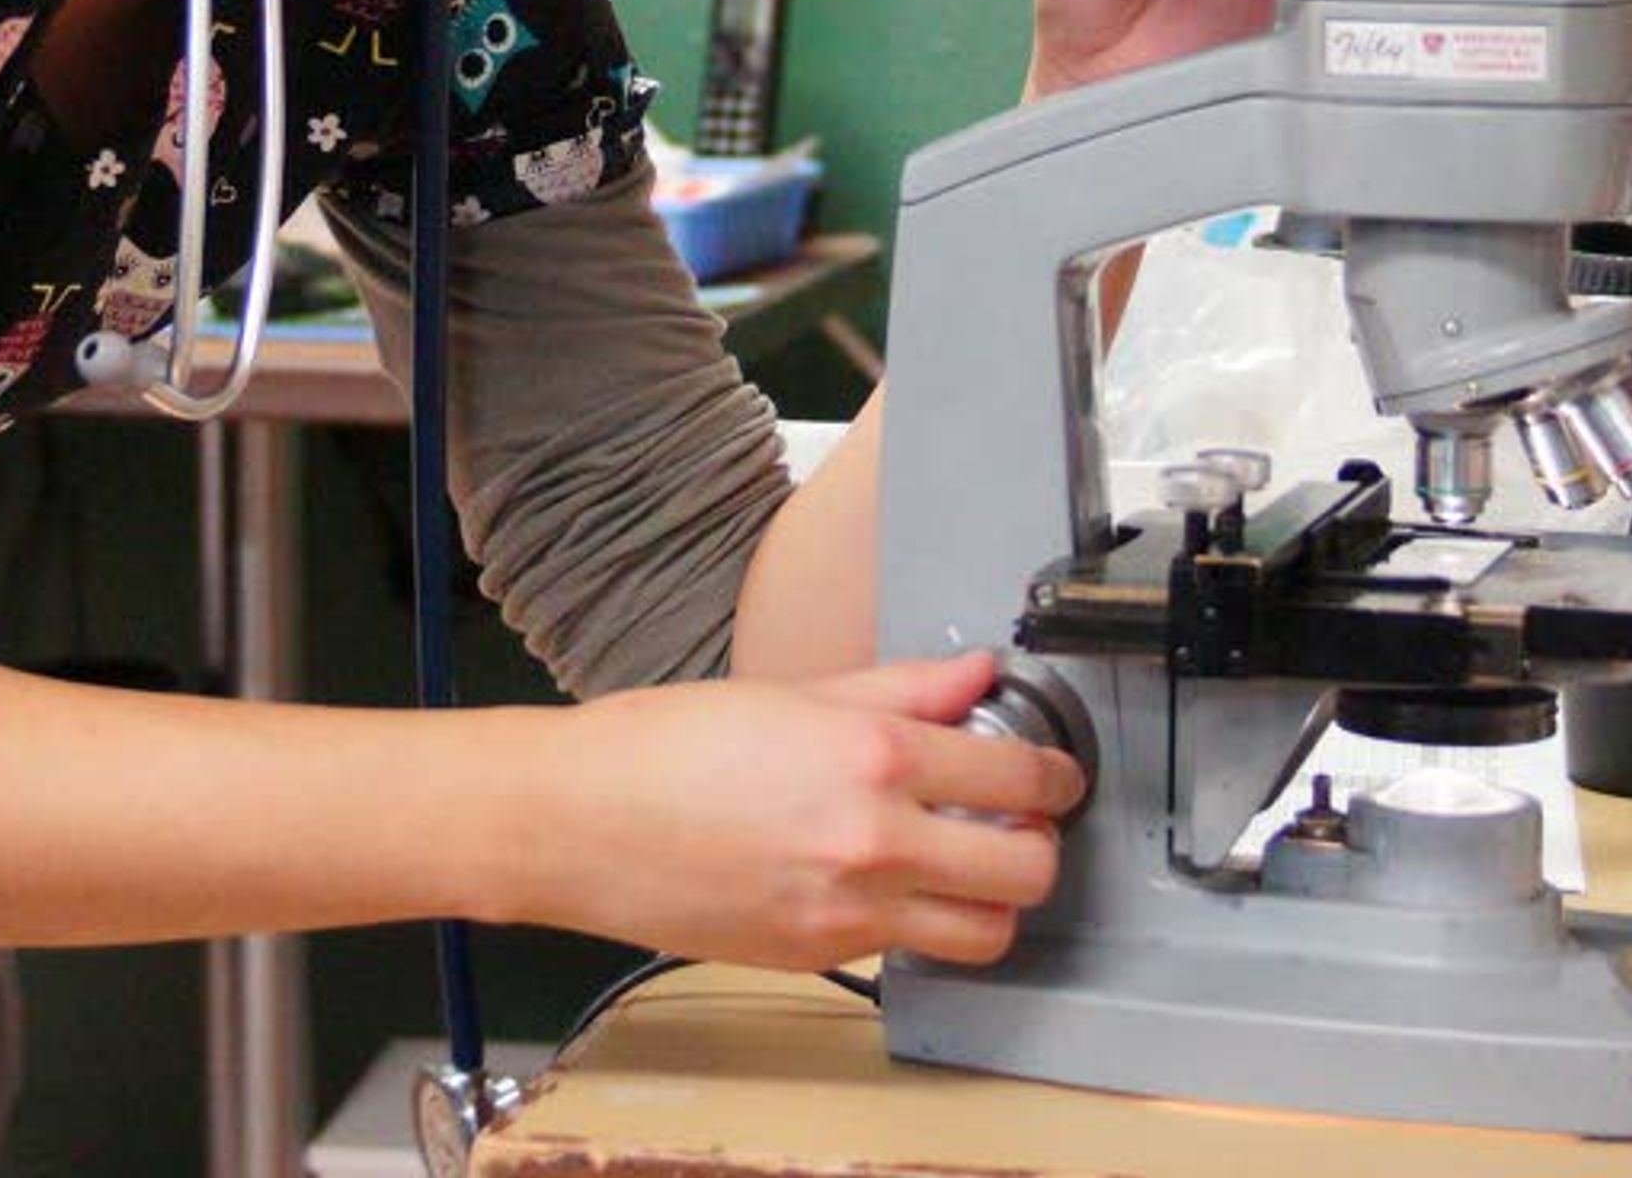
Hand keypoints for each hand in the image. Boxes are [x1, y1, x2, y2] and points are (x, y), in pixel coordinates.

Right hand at [533, 652, 1080, 969]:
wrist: (577, 822)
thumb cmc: (663, 747)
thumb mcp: (791, 692)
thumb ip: (900, 688)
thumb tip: (974, 677)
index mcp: (869, 757)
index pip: (1016, 776)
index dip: (1054, 774)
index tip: (1054, 772)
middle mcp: (872, 840)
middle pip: (1024, 867)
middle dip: (1040, 843)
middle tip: (1022, 820)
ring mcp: (848, 911)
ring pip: (985, 931)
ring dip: (995, 899)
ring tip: (969, 864)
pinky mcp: (819, 954)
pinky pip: (908, 950)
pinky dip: (920, 921)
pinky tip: (891, 882)